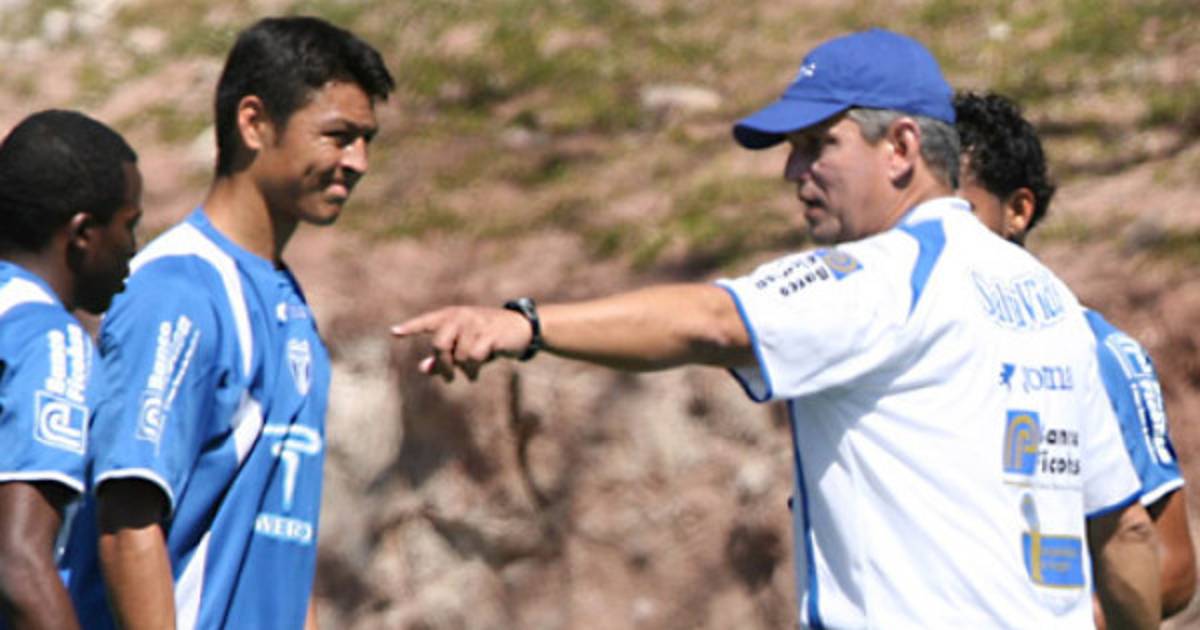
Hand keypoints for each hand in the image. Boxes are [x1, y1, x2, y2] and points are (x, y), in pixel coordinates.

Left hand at [391, 306, 533, 380]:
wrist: (521, 327)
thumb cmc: (488, 336)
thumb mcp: (465, 344)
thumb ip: (445, 355)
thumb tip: (423, 369)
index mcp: (452, 315)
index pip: (427, 321)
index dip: (410, 327)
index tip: (394, 332)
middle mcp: (461, 316)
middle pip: (439, 344)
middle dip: (442, 364)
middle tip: (448, 377)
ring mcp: (476, 324)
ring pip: (458, 355)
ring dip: (463, 369)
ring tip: (470, 373)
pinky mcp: (490, 334)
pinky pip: (474, 357)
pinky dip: (473, 370)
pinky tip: (475, 374)